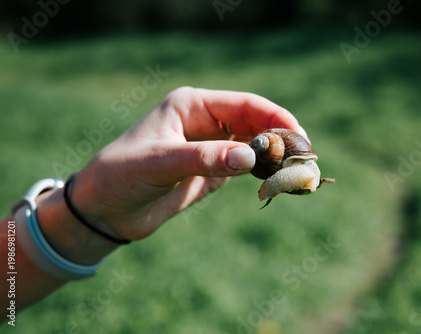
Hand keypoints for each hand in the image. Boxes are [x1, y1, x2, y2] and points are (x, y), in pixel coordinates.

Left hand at [70, 87, 305, 240]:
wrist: (102, 210)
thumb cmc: (120, 176)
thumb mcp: (159, 163)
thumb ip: (204, 159)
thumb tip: (252, 158)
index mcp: (192, 105)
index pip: (245, 104)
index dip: (275, 117)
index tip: (299, 136)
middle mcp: (204, 122)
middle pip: (254, 123)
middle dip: (281, 138)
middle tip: (305, 157)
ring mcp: (209, 147)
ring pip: (253, 145)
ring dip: (275, 156)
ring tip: (296, 171)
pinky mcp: (211, 171)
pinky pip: (244, 168)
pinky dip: (262, 173)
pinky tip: (275, 181)